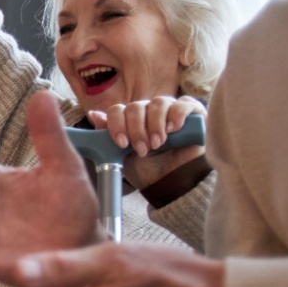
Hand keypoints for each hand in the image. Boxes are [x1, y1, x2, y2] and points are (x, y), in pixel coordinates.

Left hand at [86, 95, 205, 189]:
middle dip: (136, 130)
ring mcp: (170, 109)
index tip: (122, 144)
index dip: (117, 125)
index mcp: (130, 120)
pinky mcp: (193, 113)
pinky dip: (176, 115)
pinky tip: (173, 129)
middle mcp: (149, 111)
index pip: (117, 110)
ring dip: (155, 125)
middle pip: (135, 106)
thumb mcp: (124, 156)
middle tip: (142, 149)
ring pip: (158, 102)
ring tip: (158, 144)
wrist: (175, 184)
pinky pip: (183, 103)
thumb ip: (108, 137)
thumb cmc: (149, 170)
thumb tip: (94, 114)